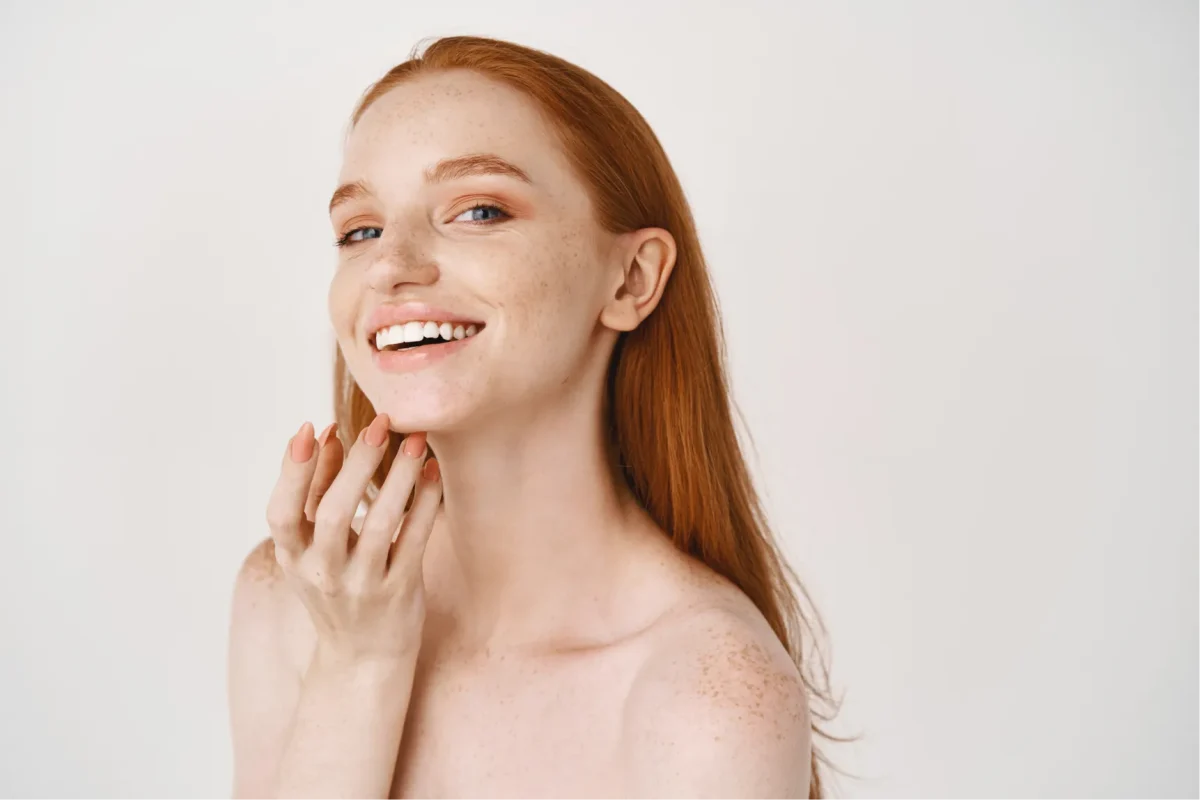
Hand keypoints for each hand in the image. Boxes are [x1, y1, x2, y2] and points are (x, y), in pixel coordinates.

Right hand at [265, 413, 440, 666]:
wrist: (362, 658)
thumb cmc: (336, 586)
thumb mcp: (312, 548)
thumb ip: (317, 492)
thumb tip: (327, 435)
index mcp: (293, 558)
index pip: (281, 514)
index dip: (293, 472)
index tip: (311, 428)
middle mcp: (322, 574)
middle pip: (333, 514)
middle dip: (357, 466)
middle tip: (380, 425)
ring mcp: (361, 586)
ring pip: (380, 525)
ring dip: (398, 478)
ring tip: (415, 442)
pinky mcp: (399, 592)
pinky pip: (414, 541)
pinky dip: (424, 504)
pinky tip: (432, 474)